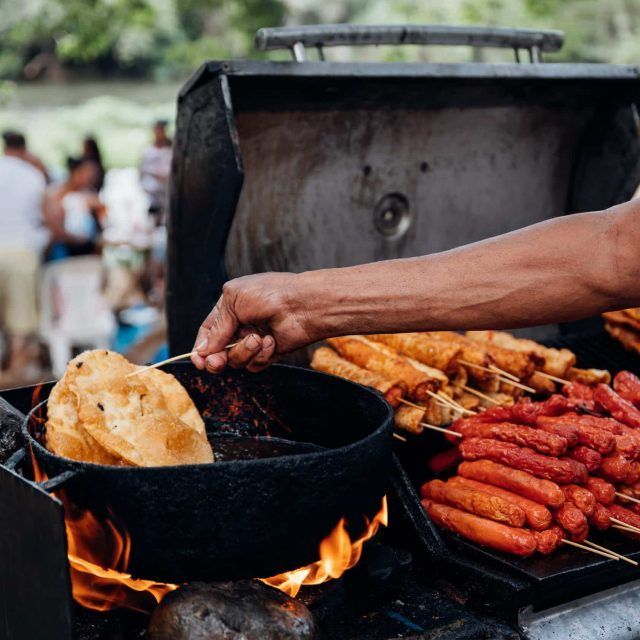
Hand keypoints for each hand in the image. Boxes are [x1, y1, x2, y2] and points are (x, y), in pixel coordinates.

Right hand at [191, 272, 316, 372]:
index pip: (208, 332)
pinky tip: (272, 340)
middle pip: (218, 352)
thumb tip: (202, 351)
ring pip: (236, 360)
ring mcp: (254, 341)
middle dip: (216, 359)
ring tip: (258, 338)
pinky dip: (261, 355)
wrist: (303, 305)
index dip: (201, 348)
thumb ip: (217, 328)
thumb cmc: (270, 294)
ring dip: (244, 351)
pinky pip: (254, 365)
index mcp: (229, 308)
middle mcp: (240, 326)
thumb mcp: (234, 301)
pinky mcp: (269, 353)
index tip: (198, 360)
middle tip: (217, 363)